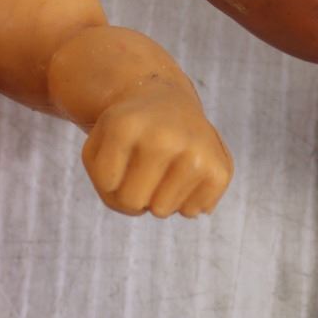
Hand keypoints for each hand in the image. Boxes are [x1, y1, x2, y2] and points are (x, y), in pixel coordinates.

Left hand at [82, 83, 233, 217]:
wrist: (169, 105)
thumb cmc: (128, 134)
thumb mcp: (98, 146)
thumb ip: (105, 184)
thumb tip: (169, 207)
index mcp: (125, 125)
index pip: (107, 184)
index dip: (108, 179)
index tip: (120, 155)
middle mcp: (163, 137)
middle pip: (132, 202)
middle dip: (132, 193)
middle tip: (141, 168)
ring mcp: (196, 153)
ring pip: (161, 211)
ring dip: (158, 198)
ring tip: (163, 169)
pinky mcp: (220, 170)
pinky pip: (190, 212)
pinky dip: (184, 202)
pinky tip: (184, 176)